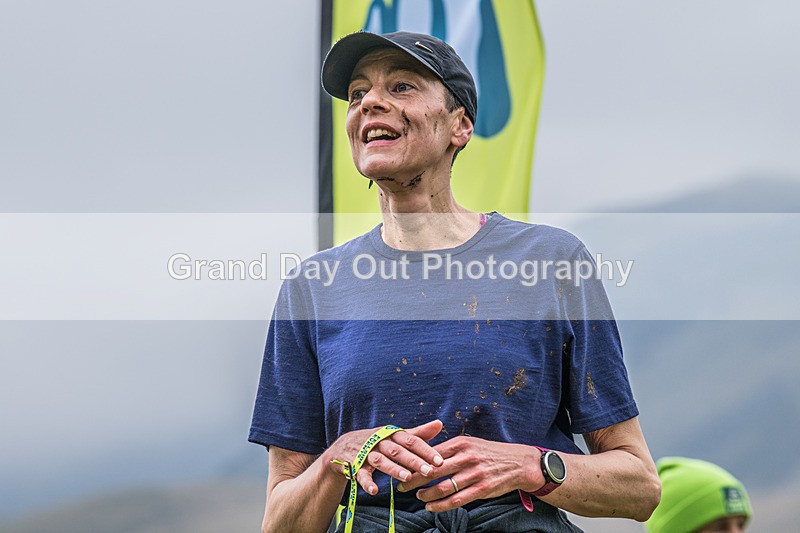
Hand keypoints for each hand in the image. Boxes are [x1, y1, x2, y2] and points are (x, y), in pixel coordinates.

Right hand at [326, 419, 444, 495]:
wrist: (345, 446)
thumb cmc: (378, 441)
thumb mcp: (396, 435)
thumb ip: (418, 433)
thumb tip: (440, 424)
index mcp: (391, 434)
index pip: (410, 440)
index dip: (425, 450)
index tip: (439, 460)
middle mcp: (379, 442)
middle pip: (398, 451)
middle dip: (414, 461)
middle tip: (429, 471)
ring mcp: (366, 454)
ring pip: (381, 461)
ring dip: (393, 469)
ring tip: (407, 478)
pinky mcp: (355, 466)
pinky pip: (361, 474)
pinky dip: (367, 482)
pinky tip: (374, 490)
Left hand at [396, 436, 543, 511]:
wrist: (519, 463)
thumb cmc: (490, 453)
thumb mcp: (470, 443)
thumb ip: (450, 449)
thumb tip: (425, 455)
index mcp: (461, 443)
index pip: (431, 453)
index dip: (415, 462)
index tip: (402, 468)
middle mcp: (466, 457)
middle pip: (433, 470)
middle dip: (415, 479)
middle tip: (402, 485)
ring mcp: (475, 473)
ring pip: (444, 487)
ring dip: (427, 494)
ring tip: (418, 497)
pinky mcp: (482, 488)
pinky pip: (457, 500)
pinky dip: (441, 505)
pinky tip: (431, 507)